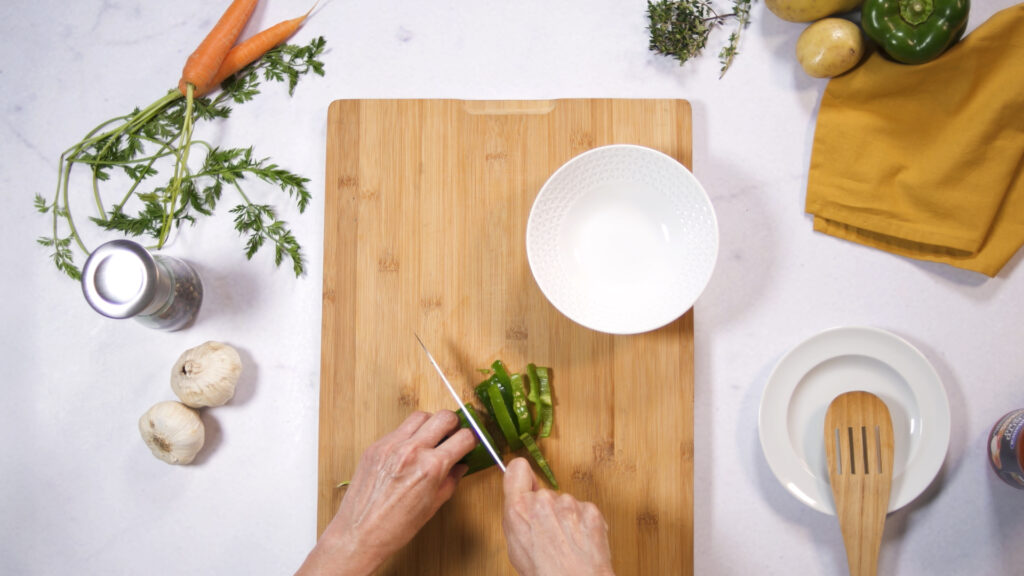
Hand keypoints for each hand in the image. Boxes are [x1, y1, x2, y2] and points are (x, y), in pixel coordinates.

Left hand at [297, 410, 476, 575]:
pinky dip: (408, 434)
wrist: (359, 534)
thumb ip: (450, 480)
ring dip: (431, 424)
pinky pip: (398, 429)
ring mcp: (391, 446)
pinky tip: (409, 450)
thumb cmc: (395, 528)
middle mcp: (412, 451)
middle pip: (444, 416)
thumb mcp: (432, 506)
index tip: (469, 442)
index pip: (463, 438)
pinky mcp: (375, 446)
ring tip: (430, 439)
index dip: (471, 439)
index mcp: (430, 467)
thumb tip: (459, 466)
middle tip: (453, 436)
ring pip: (421, 416)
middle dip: (454, 424)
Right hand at [502, 458, 614, 575]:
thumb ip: (517, 519)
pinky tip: (580, 543)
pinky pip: (584, 511)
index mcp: (518, 509)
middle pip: (544, 493)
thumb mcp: (516, 549)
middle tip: (550, 534)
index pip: (517, 469)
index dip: (524, 477)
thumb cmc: (546, 575)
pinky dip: (584, 525)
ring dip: (567, 518)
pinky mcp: (591, 510)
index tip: (528, 483)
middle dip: (547, 509)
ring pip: (565, 503)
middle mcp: (543, 500)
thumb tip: (521, 506)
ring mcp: (569, 503)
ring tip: (567, 544)